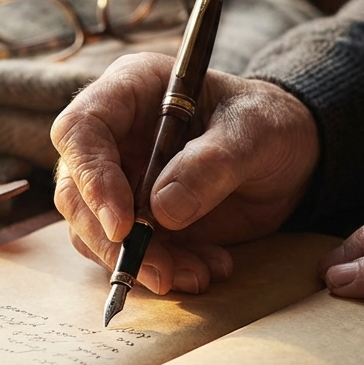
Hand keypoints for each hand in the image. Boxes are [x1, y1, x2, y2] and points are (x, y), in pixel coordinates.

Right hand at [51, 53, 318, 293]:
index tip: (124, 225)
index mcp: (130, 91)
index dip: (92, 178)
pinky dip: (163, 270)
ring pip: (96, 231)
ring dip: (142, 263)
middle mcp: (113, 136)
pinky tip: (207, 268)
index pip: (80, 130)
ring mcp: (119, 180)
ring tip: (200, 273)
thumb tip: (162, 211)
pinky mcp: (135, 220)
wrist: (287, 159)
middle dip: (113, 240)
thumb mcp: (254, 133)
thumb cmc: (268, 125)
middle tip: (159, 272)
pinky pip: (127, 253)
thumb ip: (212, 165)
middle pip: (76, 191)